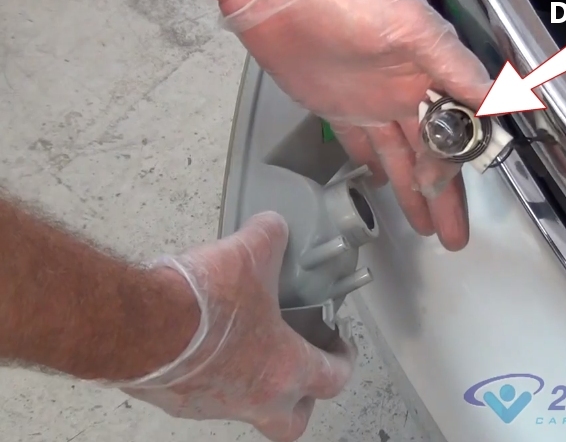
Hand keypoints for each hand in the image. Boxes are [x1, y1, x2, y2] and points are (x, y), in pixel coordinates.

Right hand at [114, 212, 355, 441]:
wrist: (138, 324)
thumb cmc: (201, 302)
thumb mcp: (250, 253)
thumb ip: (270, 238)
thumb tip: (273, 226)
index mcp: (284, 368)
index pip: (334, 378)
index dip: (344, 361)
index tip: (340, 346)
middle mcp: (253, 398)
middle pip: (292, 423)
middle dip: (302, 403)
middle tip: (301, 373)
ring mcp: (213, 405)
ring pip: (246, 408)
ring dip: (253, 384)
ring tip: (247, 346)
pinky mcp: (177, 402)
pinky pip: (204, 397)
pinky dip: (211, 377)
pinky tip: (203, 346)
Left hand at [202, 0, 492, 250]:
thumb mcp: (413, 31)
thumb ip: (455, 68)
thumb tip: (499, 102)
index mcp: (431, 74)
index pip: (456, 131)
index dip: (460, 169)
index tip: (465, 205)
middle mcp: (407, 92)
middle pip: (432, 154)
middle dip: (443, 196)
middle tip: (454, 236)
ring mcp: (373, 102)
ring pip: (401, 156)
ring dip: (413, 191)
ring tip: (426, 227)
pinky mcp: (339, 107)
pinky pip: (362, 144)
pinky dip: (372, 165)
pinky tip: (382, 185)